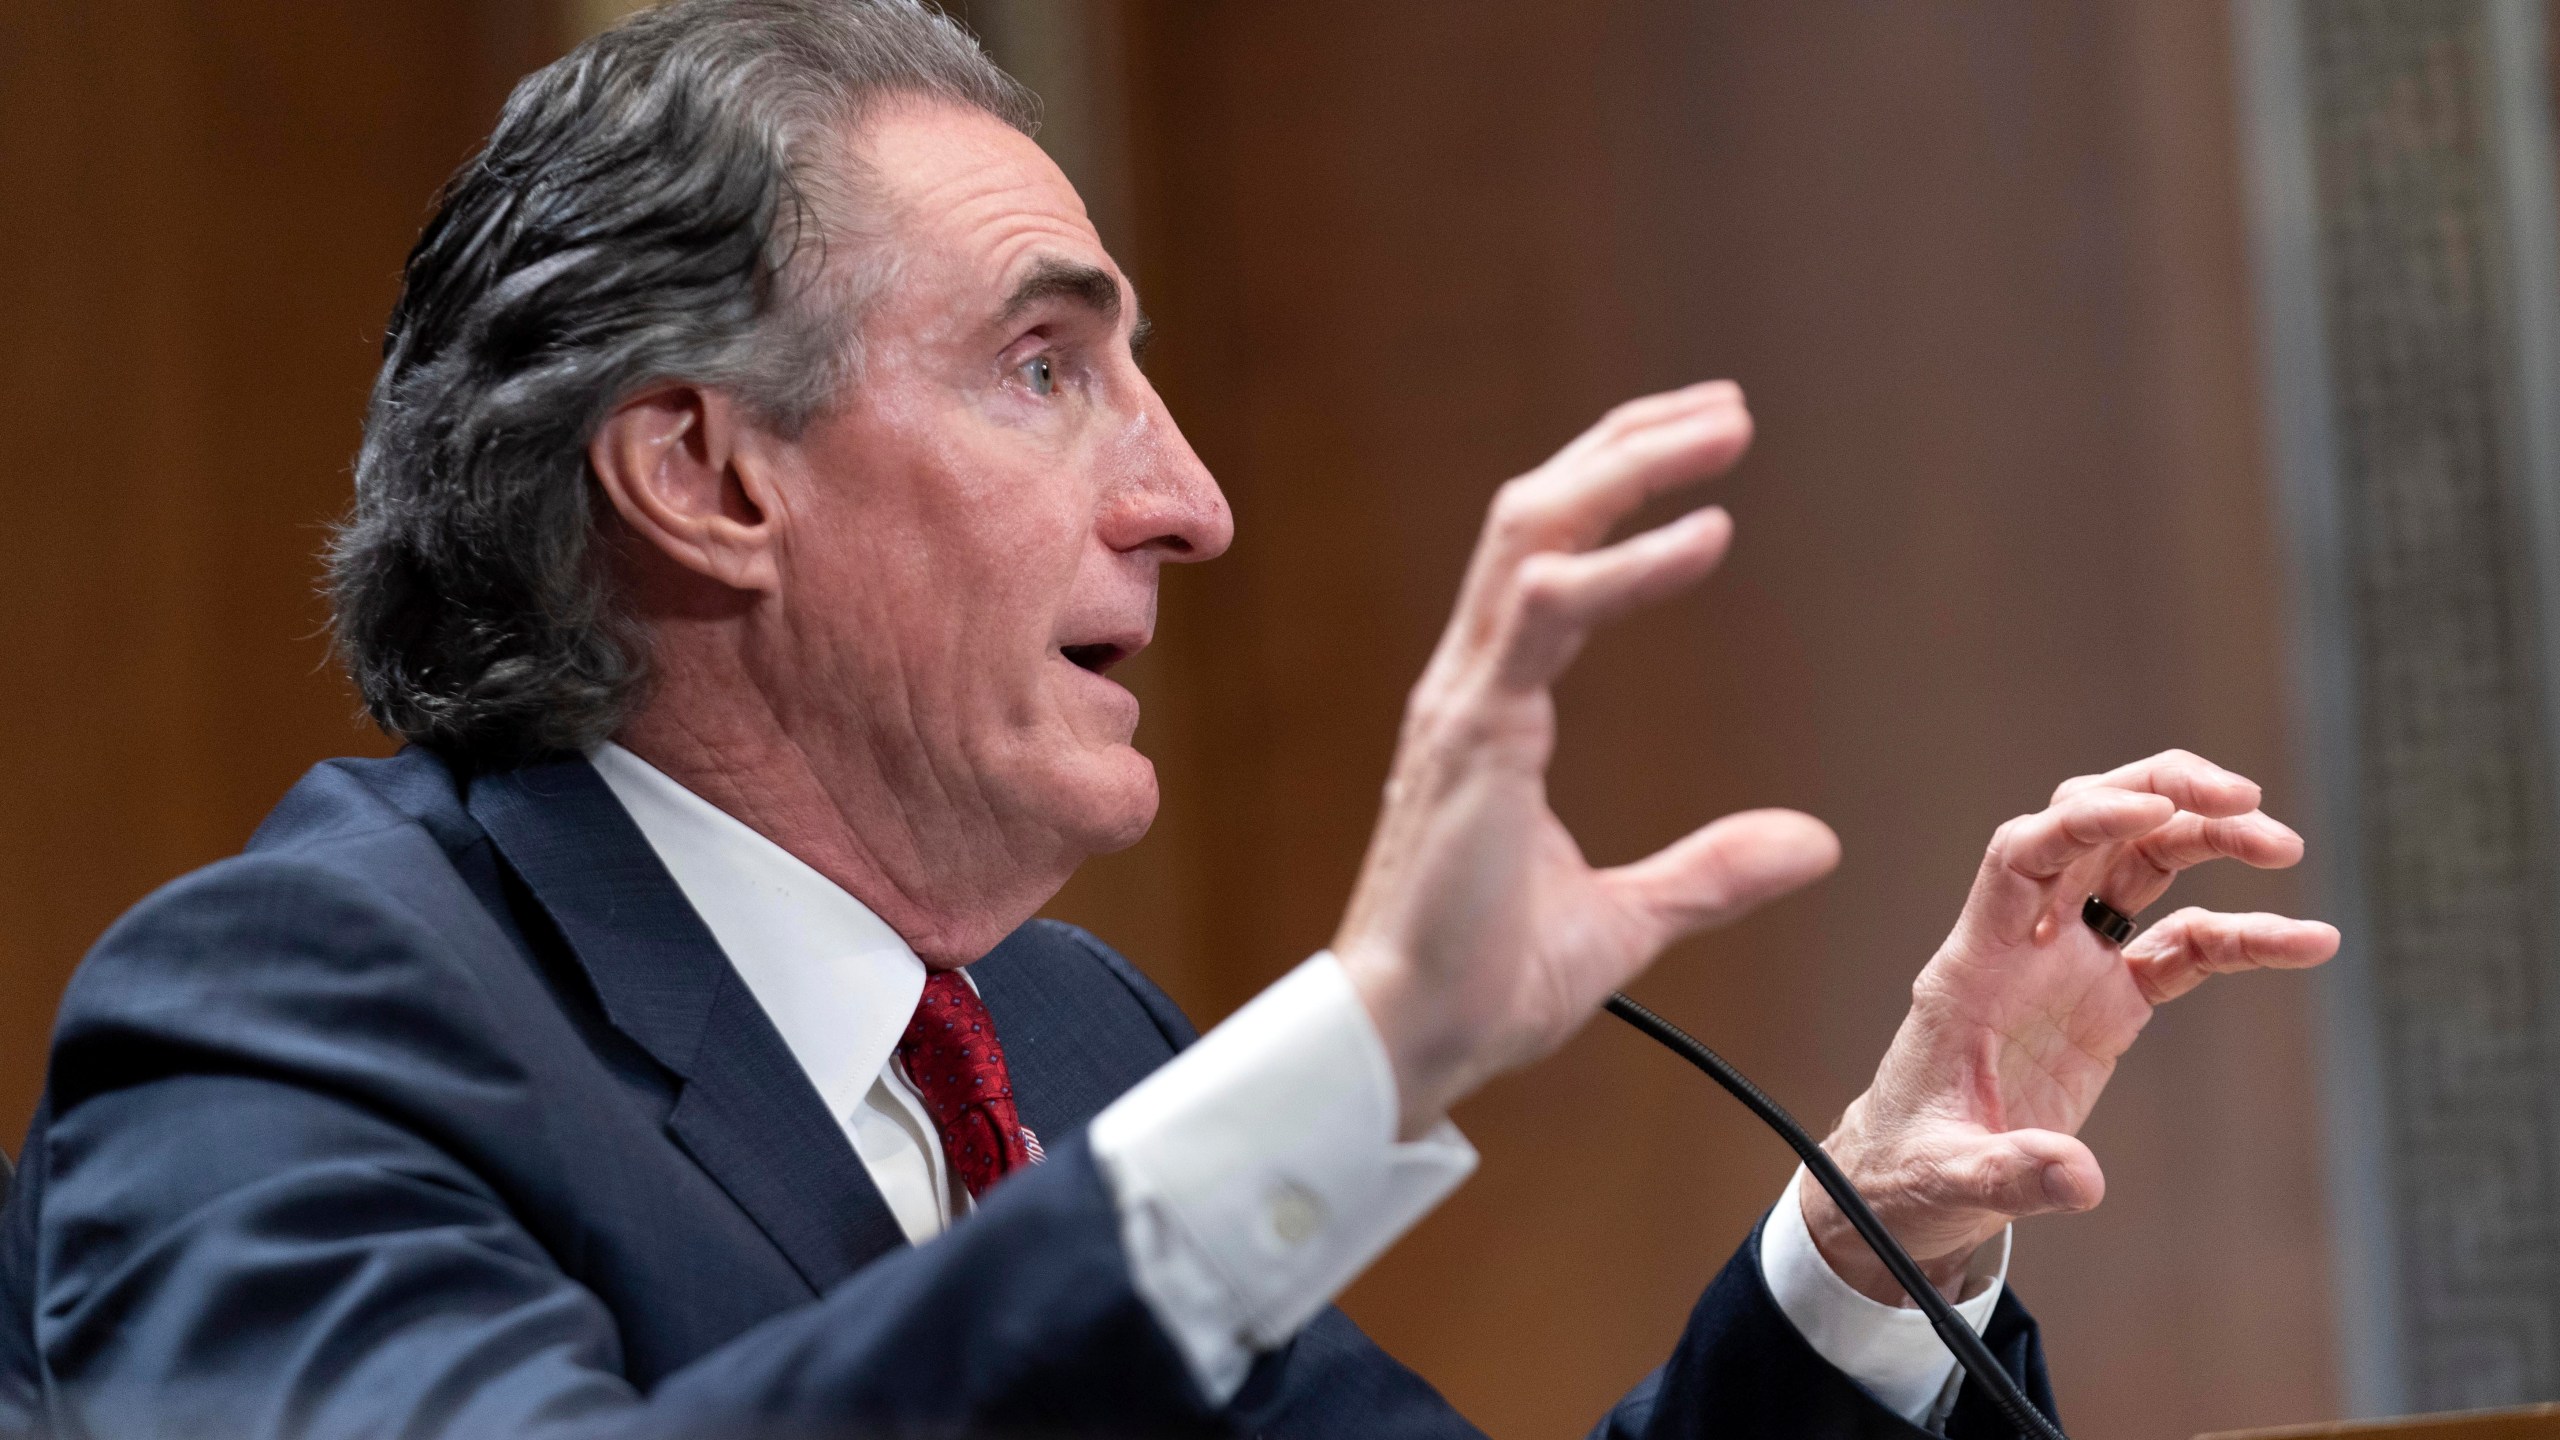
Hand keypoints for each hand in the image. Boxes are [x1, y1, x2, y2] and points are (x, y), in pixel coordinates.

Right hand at [1333, 381, 1840, 1136]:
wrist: (1408, 1045)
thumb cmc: (1484, 983)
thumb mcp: (1626, 919)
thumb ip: (1709, 870)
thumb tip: (1813, 842)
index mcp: (1492, 712)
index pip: (1547, 560)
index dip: (1616, 491)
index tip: (1700, 451)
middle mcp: (1469, 687)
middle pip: (1535, 516)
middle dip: (1625, 448)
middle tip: (1725, 407)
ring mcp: (1464, 705)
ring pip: (1531, 535)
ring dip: (1624, 471)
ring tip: (1718, 429)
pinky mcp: (1473, 739)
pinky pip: (1548, 617)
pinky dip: (1626, 567)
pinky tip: (1705, 537)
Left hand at [1804, 750, 2340, 1302]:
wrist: (1911, 1180)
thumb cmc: (1913, 1167)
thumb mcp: (1950, 1177)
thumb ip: (2011, 1173)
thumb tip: (2080, 1180)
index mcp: (1977, 964)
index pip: (2022, 855)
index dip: (2083, 819)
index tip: (2153, 807)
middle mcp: (2027, 944)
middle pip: (2091, 829)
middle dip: (2161, 795)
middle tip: (2245, 798)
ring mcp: (2072, 963)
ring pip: (2141, 866)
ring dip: (2208, 838)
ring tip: (2285, 844)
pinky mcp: (2111, 999)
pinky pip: (2184, 947)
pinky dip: (2243, 938)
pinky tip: (2310, 941)